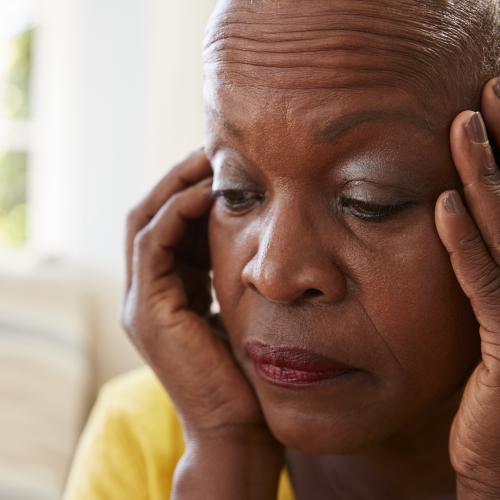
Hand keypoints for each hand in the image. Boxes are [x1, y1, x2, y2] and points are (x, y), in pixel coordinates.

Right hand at [121, 148, 271, 442]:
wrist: (240, 425)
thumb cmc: (249, 367)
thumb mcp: (239, 306)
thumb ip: (232, 273)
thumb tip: (256, 232)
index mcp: (170, 290)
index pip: (170, 224)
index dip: (192, 189)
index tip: (225, 164)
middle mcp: (148, 292)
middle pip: (150, 214)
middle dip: (179, 178)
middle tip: (213, 148)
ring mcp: (142, 303)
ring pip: (144, 222)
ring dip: (175, 185)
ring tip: (209, 159)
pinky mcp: (147, 312)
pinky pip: (152, 244)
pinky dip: (175, 213)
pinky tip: (208, 193)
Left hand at [435, 78, 499, 497]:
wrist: (498, 460)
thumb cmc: (490, 393)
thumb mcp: (490, 320)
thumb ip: (481, 268)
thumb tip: (454, 211)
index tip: (491, 103)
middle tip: (491, 88)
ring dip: (486, 175)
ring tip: (465, 123)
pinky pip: (485, 287)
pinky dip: (467, 244)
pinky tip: (443, 207)